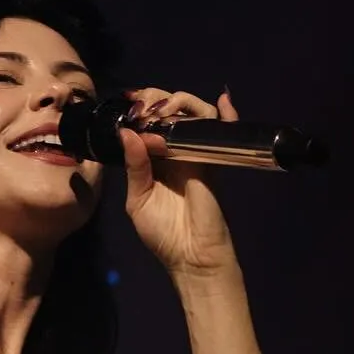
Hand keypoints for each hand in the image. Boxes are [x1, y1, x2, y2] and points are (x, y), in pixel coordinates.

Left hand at [119, 86, 239, 277]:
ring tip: (162, 109)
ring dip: (180, 102)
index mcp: (153, 160)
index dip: (139, 108)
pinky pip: (221, 131)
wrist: (191, 256)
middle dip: (155, 98)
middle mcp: (175, 152)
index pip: (148, 124)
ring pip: (196, 113)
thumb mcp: (138, 200)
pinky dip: (225, 114)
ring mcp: (196, 153)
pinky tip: (223, 100)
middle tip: (141, 102)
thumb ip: (135, 167)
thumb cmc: (163, 233)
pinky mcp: (213, 160)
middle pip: (171, 111)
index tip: (128, 101)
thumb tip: (127, 133)